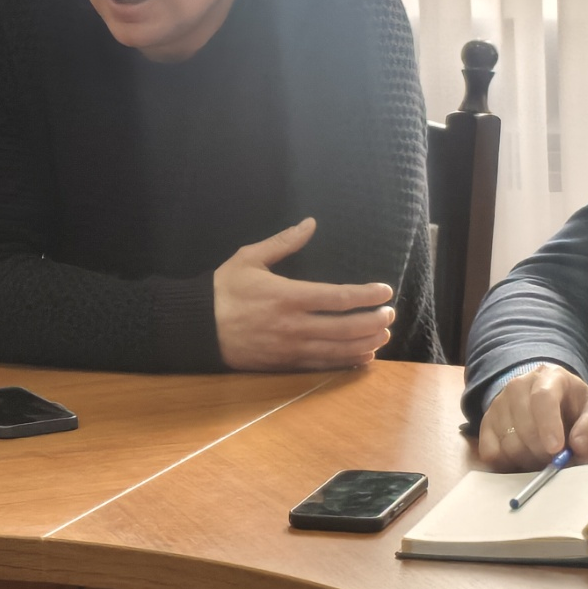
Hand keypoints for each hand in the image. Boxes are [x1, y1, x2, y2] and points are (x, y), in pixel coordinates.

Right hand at [213, 218, 395, 371]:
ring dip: (366, 343)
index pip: (338, 298)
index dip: (366, 296)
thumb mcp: (249, 258)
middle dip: (374, 321)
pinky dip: (347, 362)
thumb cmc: (223, 289)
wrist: (197, 327)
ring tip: (383, 335)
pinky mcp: (284, 363)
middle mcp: (293, 325)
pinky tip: (362, 357)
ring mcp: (290, 348)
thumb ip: (284, 242)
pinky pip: (323, 365)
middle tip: (390, 314)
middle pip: (346, 327)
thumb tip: (310, 223)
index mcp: (287, 296)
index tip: (385, 291)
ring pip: (338, 350)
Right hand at [477, 364, 587, 469]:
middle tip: (555, 461)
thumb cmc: (574, 406)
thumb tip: (578, 446)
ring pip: (507, 441)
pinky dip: (506, 463)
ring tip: (541, 459)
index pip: (542, 398)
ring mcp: (498, 402)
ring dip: (526, 459)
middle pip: (523, 424)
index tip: (556, 449)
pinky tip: (521, 461)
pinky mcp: (486, 421)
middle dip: (542, 451)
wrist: (547, 398)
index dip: (548, 425)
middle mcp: (517, 385)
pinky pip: (489, 451)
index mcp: (549, 377)